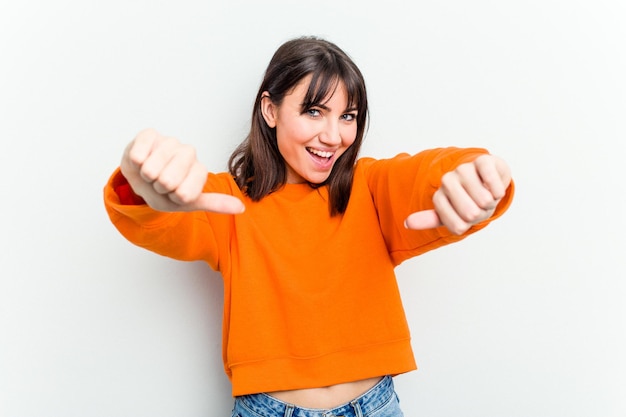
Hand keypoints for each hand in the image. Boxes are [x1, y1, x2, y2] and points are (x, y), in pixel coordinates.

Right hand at [120, 129, 244, 213]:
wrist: (140, 176)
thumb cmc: (165, 190)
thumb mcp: (188, 202)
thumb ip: (214, 204)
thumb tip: (241, 208)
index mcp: (200, 170)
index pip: (184, 194)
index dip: (173, 198)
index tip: (174, 193)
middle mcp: (188, 153)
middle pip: (167, 181)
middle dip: (158, 187)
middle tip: (160, 183)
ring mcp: (169, 142)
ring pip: (151, 169)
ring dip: (146, 177)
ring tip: (151, 173)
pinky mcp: (149, 134)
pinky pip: (138, 156)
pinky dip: (135, 164)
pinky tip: (142, 160)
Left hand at [404, 154, 510, 234]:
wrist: (488, 181)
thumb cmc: (469, 201)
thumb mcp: (450, 214)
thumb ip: (430, 219)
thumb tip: (407, 223)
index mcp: (439, 196)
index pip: (456, 225)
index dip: (466, 225)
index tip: (465, 219)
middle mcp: (448, 180)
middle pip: (469, 213)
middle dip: (480, 215)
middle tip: (479, 207)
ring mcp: (464, 169)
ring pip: (482, 198)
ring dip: (491, 203)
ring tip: (488, 197)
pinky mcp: (483, 161)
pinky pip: (490, 179)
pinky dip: (497, 189)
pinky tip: (496, 190)